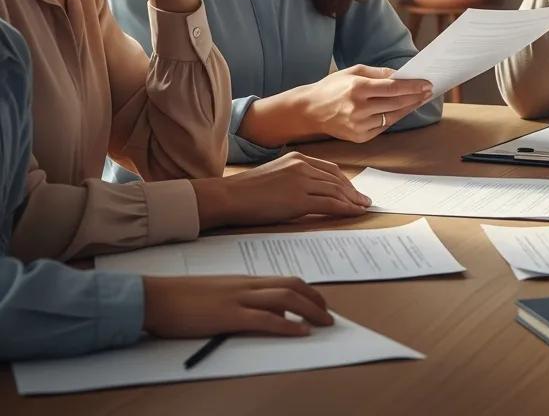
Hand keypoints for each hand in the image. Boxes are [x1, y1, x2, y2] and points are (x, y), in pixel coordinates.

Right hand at [143, 275, 331, 337]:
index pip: (284, 280)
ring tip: (324, 323)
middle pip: (292, 286)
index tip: (319, 302)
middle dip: (315, 299)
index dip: (307, 290)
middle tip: (328, 314)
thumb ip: (240, 299)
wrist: (156, 297)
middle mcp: (246, 285)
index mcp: (244, 280)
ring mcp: (238, 299)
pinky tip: (301, 332)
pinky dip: (287, 325)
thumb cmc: (182, 298)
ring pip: (285, 298)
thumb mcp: (217, 294)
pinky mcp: (228, 316)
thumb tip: (264, 314)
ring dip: (310, 310)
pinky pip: (265, 319)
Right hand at [192, 151, 370, 228]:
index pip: (330, 169)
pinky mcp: (299, 199)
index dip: (345, 181)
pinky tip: (353, 213)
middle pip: (337, 179)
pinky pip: (330, 204)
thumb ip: (295, 177)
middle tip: (364, 201)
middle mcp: (302, 166)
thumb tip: (312, 191)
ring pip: (336, 191)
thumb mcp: (276, 174)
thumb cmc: (248, 190)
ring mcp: (302, 181)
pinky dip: (345, 208)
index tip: (354, 190)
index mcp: (297, 158)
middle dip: (353, 191)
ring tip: (362, 208)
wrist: (230, 196)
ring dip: (353, 201)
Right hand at [304, 66, 433, 142]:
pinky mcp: (359, 137)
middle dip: (415, 97)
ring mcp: (359, 125)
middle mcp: (359, 108)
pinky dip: (394, 118)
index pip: (393, 88)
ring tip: (419, 100)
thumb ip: (379, 73)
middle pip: (396, 103)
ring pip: (392, 117)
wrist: (309, 110)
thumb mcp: (353, 71)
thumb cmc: (332, 87)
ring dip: (408, 108)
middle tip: (428, 91)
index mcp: (358, 88)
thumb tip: (400, 75)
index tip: (427, 84)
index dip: (413, 86)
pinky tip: (402, 110)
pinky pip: (383, 127)